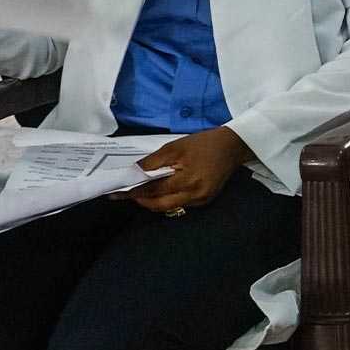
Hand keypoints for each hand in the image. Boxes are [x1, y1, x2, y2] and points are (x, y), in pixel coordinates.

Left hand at [127, 127, 254, 213]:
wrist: (233, 146)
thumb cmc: (204, 143)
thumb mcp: (175, 147)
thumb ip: (152, 162)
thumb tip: (133, 173)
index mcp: (188, 180)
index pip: (154, 190)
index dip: (134, 192)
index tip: (116, 193)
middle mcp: (195, 195)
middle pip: (160, 205)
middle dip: (141, 201)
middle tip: (126, 194)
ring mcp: (201, 200)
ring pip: (169, 207)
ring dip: (153, 201)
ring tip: (140, 192)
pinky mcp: (205, 200)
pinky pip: (180, 203)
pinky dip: (167, 199)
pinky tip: (161, 191)